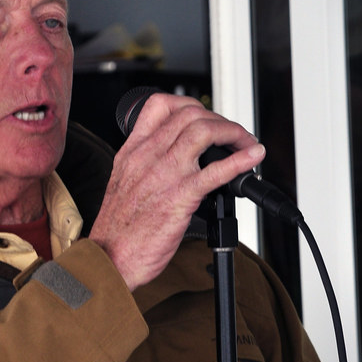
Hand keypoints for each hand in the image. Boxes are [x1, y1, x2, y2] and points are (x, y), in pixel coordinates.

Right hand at [88, 93, 264, 290]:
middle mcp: (148, 156)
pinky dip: (240, 161)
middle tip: (233, 135)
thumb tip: (172, 161)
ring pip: (203, 131)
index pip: (160, 105)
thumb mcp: (123, 184)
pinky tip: (253, 159)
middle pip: (189, 114)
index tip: (205, 117)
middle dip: (219, 119)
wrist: (109, 257)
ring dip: (233, 133)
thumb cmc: (117, 230)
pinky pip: (216, 170)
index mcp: (133, 152)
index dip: (190, 104)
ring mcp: (165, 174)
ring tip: (245, 144)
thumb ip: (144, 166)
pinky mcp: (180, 197)